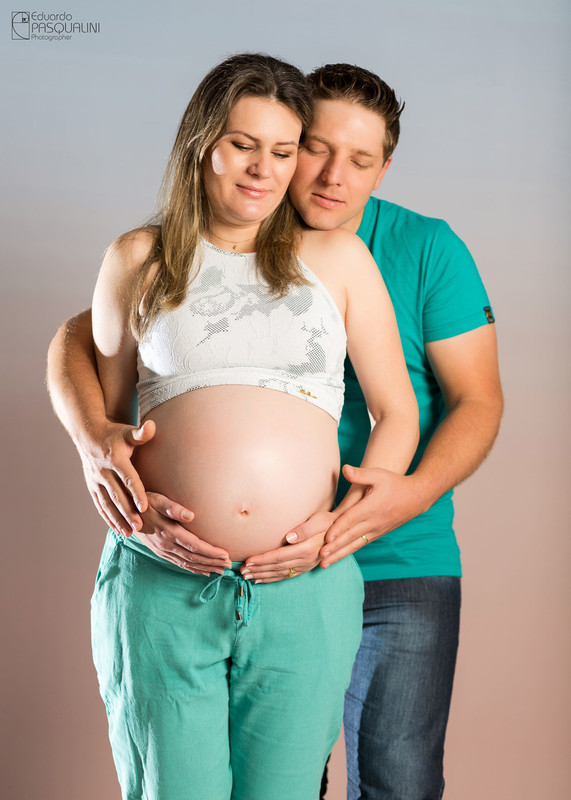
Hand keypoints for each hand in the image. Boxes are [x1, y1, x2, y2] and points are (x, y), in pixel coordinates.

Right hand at [79, 418, 155, 535]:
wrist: (88, 434)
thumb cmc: (114, 434)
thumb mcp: (127, 432)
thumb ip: (141, 433)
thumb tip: (152, 426)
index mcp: (115, 459)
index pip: (128, 478)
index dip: (136, 492)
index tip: (145, 507)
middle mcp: (104, 472)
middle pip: (118, 495)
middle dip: (128, 511)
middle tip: (139, 526)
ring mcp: (96, 481)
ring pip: (108, 503)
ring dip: (118, 519)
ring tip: (129, 532)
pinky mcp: (92, 487)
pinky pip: (100, 505)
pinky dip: (108, 518)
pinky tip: (117, 529)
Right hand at [134, 492, 231, 574]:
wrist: (125, 514)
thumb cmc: (145, 503)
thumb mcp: (157, 500)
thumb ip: (173, 508)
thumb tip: (190, 515)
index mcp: (169, 532)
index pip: (194, 545)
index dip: (211, 552)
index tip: (225, 555)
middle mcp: (167, 545)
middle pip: (194, 557)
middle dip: (213, 562)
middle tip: (229, 565)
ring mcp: (164, 551)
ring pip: (188, 563)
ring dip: (206, 568)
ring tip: (221, 570)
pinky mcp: (161, 553)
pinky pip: (180, 564)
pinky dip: (193, 569)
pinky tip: (204, 572)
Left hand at [241, 511, 336, 582]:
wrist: (341, 531)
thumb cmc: (328, 522)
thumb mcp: (319, 521)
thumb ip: (304, 529)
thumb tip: (289, 537)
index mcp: (306, 549)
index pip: (279, 556)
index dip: (262, 560)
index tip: (248, 561)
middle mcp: (305, 560)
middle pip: (277, 567)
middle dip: (258, 570)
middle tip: (241, 572)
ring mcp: (305, 566)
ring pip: (280, 574)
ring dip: (262, 576)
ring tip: (247, 577)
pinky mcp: (305, 567)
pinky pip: (286, 576)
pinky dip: (272, 579)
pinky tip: (262, 580)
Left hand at [318, 464, 426, 567]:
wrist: (416, 498)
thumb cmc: (395, 484)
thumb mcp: (379, 474)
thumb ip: (360, 474)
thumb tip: (345, 469)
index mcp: (371, 507)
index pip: (352, 520)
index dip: (339, 529)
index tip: (327, 538)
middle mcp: (373, 522)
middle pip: (350, 536)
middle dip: (335, 547)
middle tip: (321, 555)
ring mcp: (376, 530)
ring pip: (354, 544)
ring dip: (339, 554)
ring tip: (325, 564)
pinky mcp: (377, 534)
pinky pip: (360, 545)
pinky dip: (348, 552)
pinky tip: (337, 558)